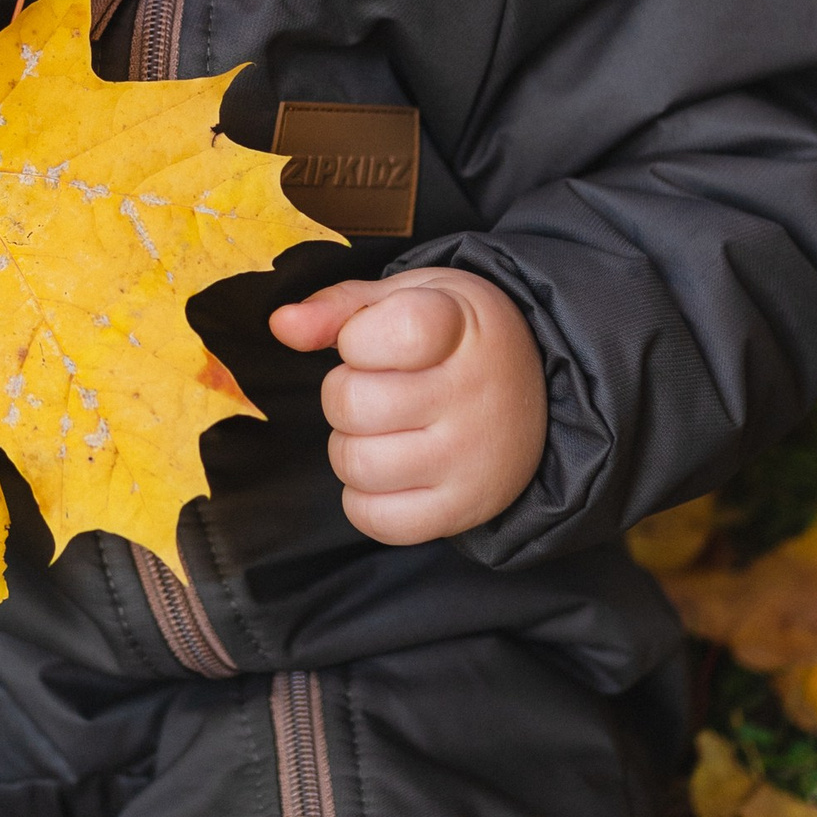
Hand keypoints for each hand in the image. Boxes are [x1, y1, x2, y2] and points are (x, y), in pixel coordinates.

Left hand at [268, 268, 546, 544]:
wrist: (534, 395)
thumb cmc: (455, 340)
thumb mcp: (408, 299)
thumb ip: (340, 308)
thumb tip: (281, 324)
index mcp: (461, 326)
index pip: (388, 333)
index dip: (356, 339)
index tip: (374, 340)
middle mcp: (473, 395)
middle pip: (352, 404)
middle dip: (344, 394)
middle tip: (378, 388)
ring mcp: (470, 458)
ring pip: (355, 463)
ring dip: (350, 446)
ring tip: (383, 429)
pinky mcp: (462, 508)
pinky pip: (374, 518)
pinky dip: (364, 498)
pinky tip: (389, 471)